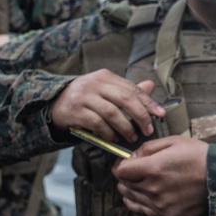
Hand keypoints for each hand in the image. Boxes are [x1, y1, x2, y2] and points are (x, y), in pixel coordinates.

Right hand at [48, 70, 163, 141]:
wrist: (55, 103)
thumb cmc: (85, 98)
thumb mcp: (105, 89)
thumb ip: (127, 90)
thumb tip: (151, 86)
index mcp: (106, 77)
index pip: (132, 89)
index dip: (148, 102)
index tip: (161, 114)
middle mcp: (95, 84)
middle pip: (125, 99)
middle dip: (140, 116)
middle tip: (148, 129)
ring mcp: (84, 97)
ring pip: (112, 112)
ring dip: (125, 127)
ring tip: (132, 137)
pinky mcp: (75, 111)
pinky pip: (97, 123)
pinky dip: (108, 132)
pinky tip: (113, 138)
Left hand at [113, 135, 209, 215]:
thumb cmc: (199, 156)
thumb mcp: (173, 142)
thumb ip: (148, 148)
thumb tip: (133, 157)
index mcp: (153, 168)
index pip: (121, 171)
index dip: (120, 166)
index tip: (123, 164)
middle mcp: (153, 189)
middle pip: (125, 185)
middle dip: (125, 177)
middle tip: (131, 172)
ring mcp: (160, 205)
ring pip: (131, 199)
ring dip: (129, 190)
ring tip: (136, 183)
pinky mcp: (168, 215)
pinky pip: (143, 211)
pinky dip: (137, 204)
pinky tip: (138, 198)